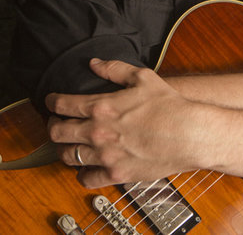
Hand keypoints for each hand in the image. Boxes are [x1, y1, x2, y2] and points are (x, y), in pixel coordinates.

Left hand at [45, 59, 206, 187]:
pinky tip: (86, 167)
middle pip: (58, 133)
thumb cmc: (169, 106)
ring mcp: (105, 156)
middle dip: (52, 126)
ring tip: (69, 145)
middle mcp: (98, 133)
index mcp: (101, 107)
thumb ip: (114, 69)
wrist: (190, 134)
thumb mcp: (143, 77)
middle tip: (55, 124)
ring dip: (64, 150)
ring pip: (68, 156)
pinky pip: (87, 179)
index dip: (52, 102)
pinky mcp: (116, 174)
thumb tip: (94, 63)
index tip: (51, 102)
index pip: (62, 105)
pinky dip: (82, 173)